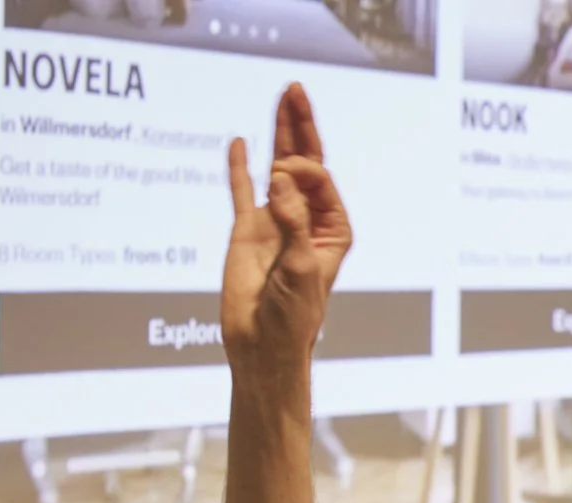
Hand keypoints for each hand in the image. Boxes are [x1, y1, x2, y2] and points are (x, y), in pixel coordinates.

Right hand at [222, 83, 352, 376]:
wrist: (261, 344)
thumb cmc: (293, 316)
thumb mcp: (301, 268)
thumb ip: (292, 222)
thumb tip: (280, 178)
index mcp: (331, 229)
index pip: (320, 180)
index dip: (304, 169)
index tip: (284, 178)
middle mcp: (305, 219)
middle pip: (305, 162)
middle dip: (301, 126)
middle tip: (296, 88)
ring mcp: (275, 221)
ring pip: (276, 169)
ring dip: (278, 134)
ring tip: (281, 98)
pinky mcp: (246, 230)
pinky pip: (241, 191)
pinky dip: (239, 167)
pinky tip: (240, 143)